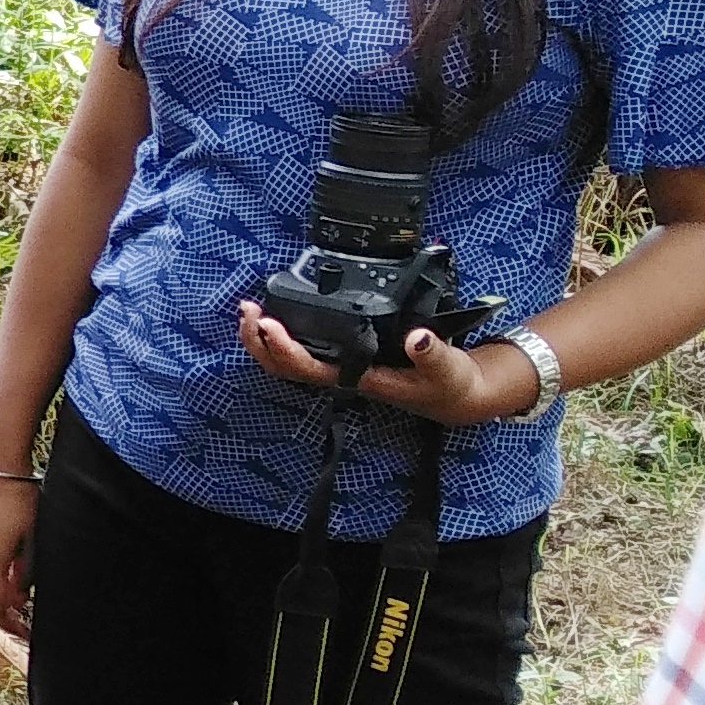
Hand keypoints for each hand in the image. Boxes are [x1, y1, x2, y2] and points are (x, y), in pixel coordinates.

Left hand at [235, 302, 538, 428]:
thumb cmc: (449, 384)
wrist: (457, 396)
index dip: (284, 348)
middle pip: (284, 366)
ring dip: (263, 337)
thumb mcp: (448, 367)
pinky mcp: (346, 359)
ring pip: (288, 360)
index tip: (268, 323)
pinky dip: (283, 333)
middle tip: (247, 309)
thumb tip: (416, 338)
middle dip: (258, 341)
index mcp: (357, 379)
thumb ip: (432, 353)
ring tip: (249, 308)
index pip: (308, 367)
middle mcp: (342, 375)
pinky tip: (275, 315)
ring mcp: (341, 369)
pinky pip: (303, 349)